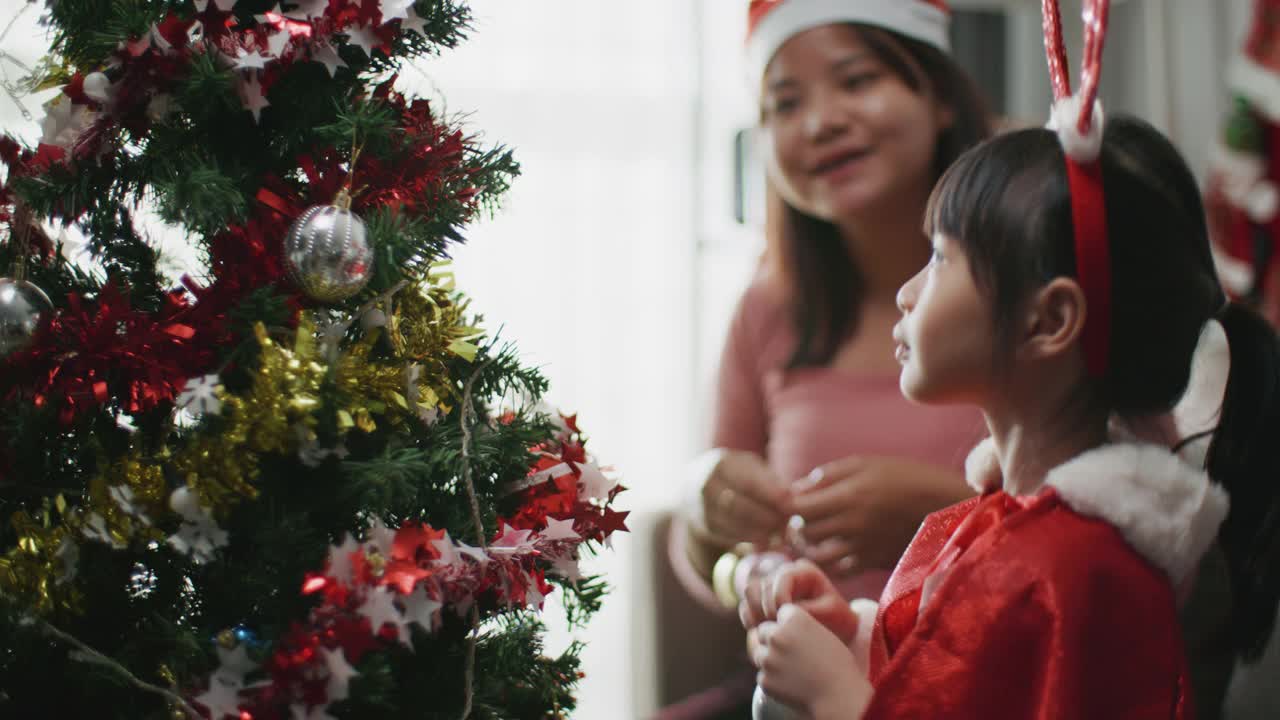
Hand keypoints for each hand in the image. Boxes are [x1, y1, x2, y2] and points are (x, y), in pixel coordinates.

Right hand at [700, 450, 790, 544]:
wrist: (694, 484)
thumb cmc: (733, 473)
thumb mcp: (749, 466)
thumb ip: (770, 480)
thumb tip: (790, 499)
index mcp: (721, 465)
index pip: (748, 482)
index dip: (771, 494)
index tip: (790, 502)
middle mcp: (707, 486)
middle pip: (739, 506)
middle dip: (767, 516)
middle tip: (787, 521)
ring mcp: (702, 508)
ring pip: (734, 524)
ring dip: (761, 531)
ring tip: (780, 532)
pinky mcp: (705, 527)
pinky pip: (730, 536)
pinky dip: (751, 539)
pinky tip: (766, 539)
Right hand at [740, 559, 857, 645]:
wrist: (838, 631)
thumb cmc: (837, 621)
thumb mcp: (827, 614)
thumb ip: (804, 610)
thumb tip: (779, 609)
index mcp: (804, 571)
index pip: (782, 577)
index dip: (780, 598)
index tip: (785, 619)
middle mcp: (785, 574)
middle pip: (762, 584)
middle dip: (766, 608)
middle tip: (777, 627)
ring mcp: (772, 586)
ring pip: (750, 593)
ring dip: (755, 613)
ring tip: (767, 630)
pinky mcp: (764, 600)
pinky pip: (747, 605)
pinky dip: (750, 618)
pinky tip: (761, 631)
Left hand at [753, 604, 871, 717]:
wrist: (839, 696)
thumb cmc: (837, 664)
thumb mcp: (822, 633)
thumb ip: (799, 626)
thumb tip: (779, 626)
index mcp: (793, 619)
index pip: (780, 613)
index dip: (789, 624)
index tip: (801, 637)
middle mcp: (776, 635)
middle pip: (763, 631)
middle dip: (773, 639)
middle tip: (792, 654)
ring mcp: (768, 658)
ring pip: (760, 654)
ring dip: (771, 660)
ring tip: (793, 670)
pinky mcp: (765, 680)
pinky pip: (763, 676)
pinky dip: (773, 680)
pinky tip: (792, 684)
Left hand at [792, 456, 969, 574]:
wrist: (946, 507)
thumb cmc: (905, 477)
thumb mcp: (866, 463)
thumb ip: (828, 476)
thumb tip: (797, 489)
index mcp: (848, 496)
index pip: (797, 508)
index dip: (785, 506)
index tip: (788, 500)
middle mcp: (852, 525)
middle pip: (803, 532)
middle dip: (796, 524)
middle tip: (802, 515)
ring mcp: (862, 547)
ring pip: (816, 555)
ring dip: (808, 546)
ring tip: (813, 534)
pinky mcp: (872, 562)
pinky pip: (838, 570)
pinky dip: (827, 562)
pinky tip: (831, 549)